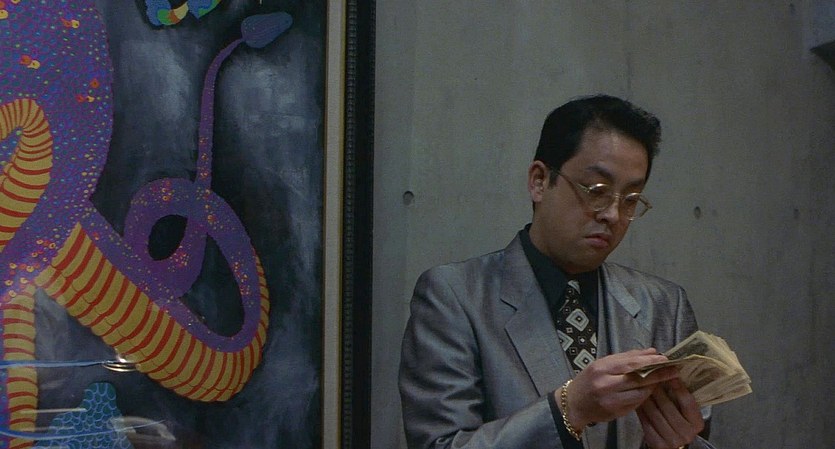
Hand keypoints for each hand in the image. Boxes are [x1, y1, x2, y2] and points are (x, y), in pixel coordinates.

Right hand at [557, 348, 679, 429]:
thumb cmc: (589, 380)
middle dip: (658, 374)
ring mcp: (610, 400)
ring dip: (653, 387)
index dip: (650, 361)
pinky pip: (635, 403)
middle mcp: (605, 384)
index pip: (631, 364)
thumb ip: (627, 357)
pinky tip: (648, 391)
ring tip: (662, 380)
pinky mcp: (615, 412)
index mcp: (602, 368)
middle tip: (674, 369)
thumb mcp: (603, 364)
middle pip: (638, 378)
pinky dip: (644, 396)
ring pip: (640, 393)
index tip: (666, 359)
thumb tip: (652, 351)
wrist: (573, 403)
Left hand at [637, 378, 703, 448]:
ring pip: (654, 413)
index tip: (669, 372)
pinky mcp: (657, 444)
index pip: (687, 402)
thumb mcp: (683, 410)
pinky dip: (640, 410)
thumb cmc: (677, 420)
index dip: (678, 386)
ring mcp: (672, 441)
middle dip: (656, 388)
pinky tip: (637, 400)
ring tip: (640, 385)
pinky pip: (646, 422)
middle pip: (667, 406)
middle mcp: (687, 434)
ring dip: (645, 397)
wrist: (670, 441)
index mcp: (697, 423)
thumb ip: (680, 396)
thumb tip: (671, 371)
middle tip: (648, 376)